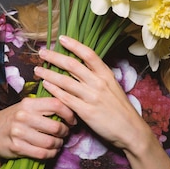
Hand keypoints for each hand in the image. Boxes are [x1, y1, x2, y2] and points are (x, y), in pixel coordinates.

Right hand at [0, 96, 76, 167]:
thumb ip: (44, 106)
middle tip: (65, 133)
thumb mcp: (25, 106)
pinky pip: (42, 153)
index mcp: (28, 103)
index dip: (69, 114)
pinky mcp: (17, 147)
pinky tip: (51, 151)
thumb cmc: (13, 118)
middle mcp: (23, 116)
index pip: (57, 105)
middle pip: (56, 126)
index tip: (72, 120)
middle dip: (65, 132)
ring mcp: (19, 132)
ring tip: (58, 143)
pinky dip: (50, 154)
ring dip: (58, 144)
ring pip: (50, 142)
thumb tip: (70, 108)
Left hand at [35, 35, 150, 151]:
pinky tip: (45, 86)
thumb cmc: (120, 108)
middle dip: (54, 57)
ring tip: (38, 70)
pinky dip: (54, 90)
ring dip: (49, 74)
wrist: (130, 130)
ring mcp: (92, 97)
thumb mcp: (113, 86)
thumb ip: (98, 77)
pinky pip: (66, 98)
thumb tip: (81, 67)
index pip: (88, 54)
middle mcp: (99, 83)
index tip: (61, 38)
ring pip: (65, 81)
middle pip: (72, 65)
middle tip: (42, 53)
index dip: (74, 44)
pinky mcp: (86, 112)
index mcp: (106, 74)